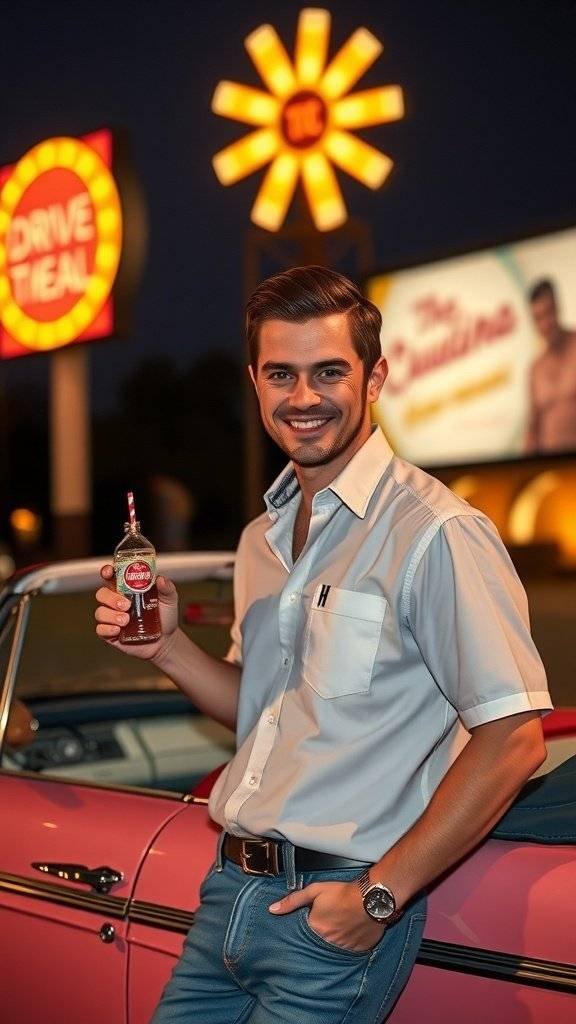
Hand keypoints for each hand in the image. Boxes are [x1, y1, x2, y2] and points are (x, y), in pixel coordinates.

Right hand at [94, 564, 178, 661]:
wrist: (166, 640)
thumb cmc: (165, 616)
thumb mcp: (169, 599)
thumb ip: (167, 588)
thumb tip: (160, 579)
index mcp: (127, 588)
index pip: (111, 576)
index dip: (107, 571)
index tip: (109, 572)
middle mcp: (116, 601)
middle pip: (102, 593)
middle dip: (111, 598)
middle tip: (126, 605)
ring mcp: (112, 617)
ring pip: (100, 612)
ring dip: (111, 615)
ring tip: (125, 620)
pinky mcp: (110, 633)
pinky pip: (100, 629)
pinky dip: (107, 628)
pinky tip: (118, 630)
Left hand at [269, 880, 385, 952]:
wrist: (372, 896)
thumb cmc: (344, 892)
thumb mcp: (315, 891)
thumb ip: (292, 901)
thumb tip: (272, 909)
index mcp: (315, 929)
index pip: (304, 936)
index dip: (308, 927)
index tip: (313, 922)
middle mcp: (328, 943)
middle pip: (319, 943)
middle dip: (321, 935)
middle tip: (328, 923)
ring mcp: (344, 948)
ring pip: (334, 948)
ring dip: (334, 940)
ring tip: (340, 927)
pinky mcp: (359, 950)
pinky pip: (350, 951)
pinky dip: (348, 943)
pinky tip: (351, 932)